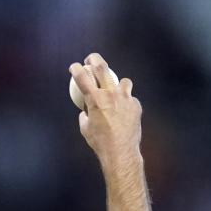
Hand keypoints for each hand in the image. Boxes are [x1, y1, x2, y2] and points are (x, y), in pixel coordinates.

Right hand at [69, 53, 142, 172]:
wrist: (120, 152)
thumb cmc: (99, 142)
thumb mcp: (85, 127)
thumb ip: (85, 114)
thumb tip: (86, 110)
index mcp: (94, 99)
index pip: (82, 77)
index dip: (76, 69)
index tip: (74, 66)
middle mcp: (110, 94)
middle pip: (102, 68)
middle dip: (95, 59)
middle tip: (91, 59)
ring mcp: (125, 98)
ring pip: (123, 81)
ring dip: (118, 83)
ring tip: (115, 90)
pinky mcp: (136, 105)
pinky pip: (130, 99)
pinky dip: (126, 103)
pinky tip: (124, 112)